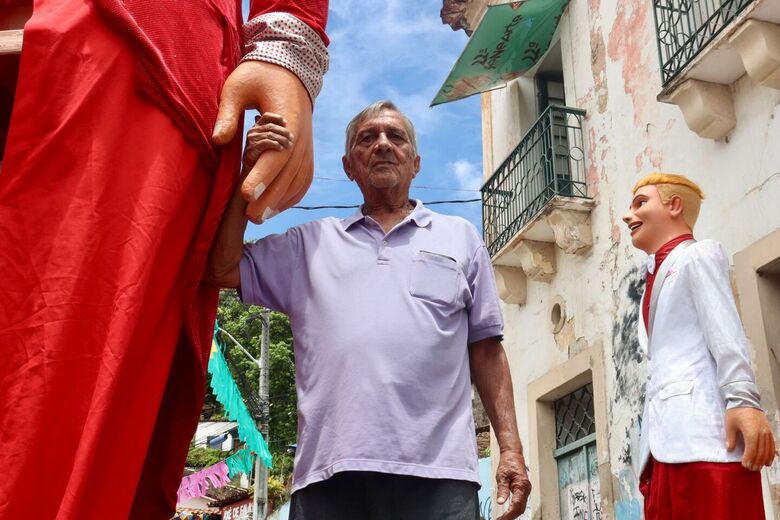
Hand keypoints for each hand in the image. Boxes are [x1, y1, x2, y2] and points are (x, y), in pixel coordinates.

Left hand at [213, 60, 313, 222]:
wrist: (290, 70)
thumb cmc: (259, 77)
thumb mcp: (237, 87)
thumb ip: (228, 114)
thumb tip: (218, 141)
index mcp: (287, 120)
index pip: (276, 154)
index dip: (262, 175)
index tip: (245, 193)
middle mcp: (302, 137)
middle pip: (288, 174)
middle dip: (269, 197)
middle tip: (250, 216)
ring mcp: (308, 147)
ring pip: (298, 180)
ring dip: (280, 200)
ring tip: (259, 217)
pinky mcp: (307, 153)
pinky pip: (304, 180)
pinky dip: (291, 196)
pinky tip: (275, 208)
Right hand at [242, 113, 293, 174]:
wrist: (250, 167)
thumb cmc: (260, 153)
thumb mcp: (265, 140)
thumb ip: (272, 131)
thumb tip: (285, 123)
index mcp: (256, 127)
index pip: (266, 116)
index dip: (277, 118)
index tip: (286, 123)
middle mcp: (253, 131)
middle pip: (271, 126)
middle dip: (283, 131)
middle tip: (291, 138)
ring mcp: (252, 139)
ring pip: (270, 135)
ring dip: (282, 139)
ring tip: (289, 145)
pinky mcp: (253, 147)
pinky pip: (267, 143)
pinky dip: (276, 145)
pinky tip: (281, 149)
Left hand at [495, 450, 530, 519]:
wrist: (513, 455)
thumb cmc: (508, 463)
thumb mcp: (502, 476)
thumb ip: (502, 490)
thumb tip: (500, 502)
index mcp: (521, 485)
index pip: (516, 504)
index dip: (509, 514)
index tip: (502, 519)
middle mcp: (526, 489)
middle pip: (520, 508)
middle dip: (511, 516)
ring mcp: (526, 490)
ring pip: (521, 506)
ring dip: (513, 514)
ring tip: (503, 518)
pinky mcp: (524, 490)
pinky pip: (521, 502)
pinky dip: (515, 509)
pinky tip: (508, 512)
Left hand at [725, 407, 775, 469]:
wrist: (745, 399)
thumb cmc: (735, 411)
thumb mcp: (729, 425)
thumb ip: (731, 438)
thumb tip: (730, 449)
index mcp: (751, 432)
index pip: (752, 450)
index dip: (749, 459)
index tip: (745, 466)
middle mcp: (761, 433)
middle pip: (761, 452)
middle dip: (756, 462)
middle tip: (751, 469)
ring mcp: (767, 432)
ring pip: (768, 450)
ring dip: (763, 460)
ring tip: (758, 467)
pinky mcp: (769, 430)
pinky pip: (772, 445)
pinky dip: (771, 454)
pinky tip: (769, 461)